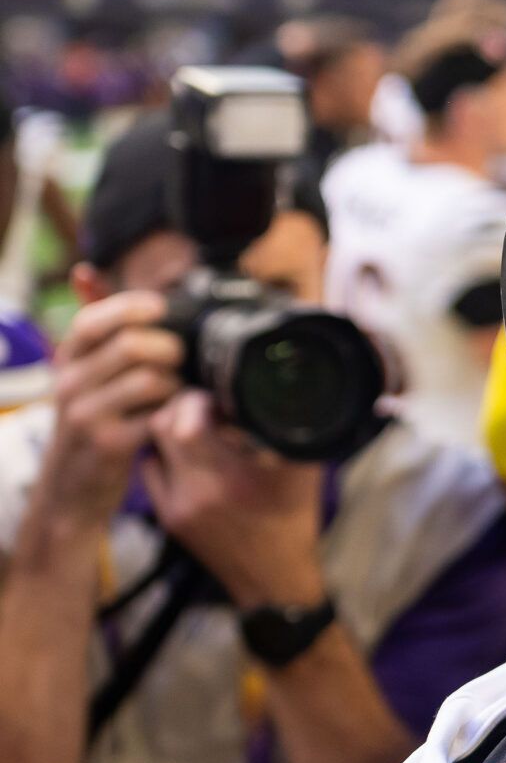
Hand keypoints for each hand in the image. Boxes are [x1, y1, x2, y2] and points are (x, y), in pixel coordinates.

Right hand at [35, 290, 183, 534]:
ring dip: (177, 385)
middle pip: (134, 346)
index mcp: (67, 360)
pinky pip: (158, 416)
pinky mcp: (110, 444)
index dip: (132, 306)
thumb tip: (85, 271)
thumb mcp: (82, 375)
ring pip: (151, 380)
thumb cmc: (89, 424)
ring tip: (177, 394)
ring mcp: (87, 415)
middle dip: (170, 349)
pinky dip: (178, 414)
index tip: (162, 308)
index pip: (95, 318)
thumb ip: (95, 331)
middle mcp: (70, 383)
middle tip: (181, 363)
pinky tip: (179, 417)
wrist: (69, 492)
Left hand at [141, 393, 326, 609]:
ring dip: (170, 432)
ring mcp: (177, 505)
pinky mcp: (168, 516)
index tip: (218, 398)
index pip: (188, 418)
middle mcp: (198, 490)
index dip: (198, 400)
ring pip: (152, 446)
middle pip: (162, 426)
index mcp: (232, 477)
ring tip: (196, 431)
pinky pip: (151, 471)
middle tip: (202, 407)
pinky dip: (165, 457)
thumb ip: (294, 434)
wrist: (274, 581)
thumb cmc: (295, 523)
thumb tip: (286, 394)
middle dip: (180, 409)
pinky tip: (188, 459)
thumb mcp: (305, 474)